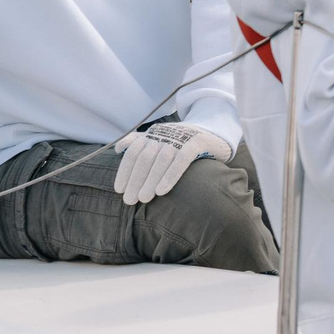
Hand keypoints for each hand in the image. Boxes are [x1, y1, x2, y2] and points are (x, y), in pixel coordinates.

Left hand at [111, 121, 233, 204]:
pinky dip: (169, 176)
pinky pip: (181, 160)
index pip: (133, 152)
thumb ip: (139, 141)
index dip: (125, 171)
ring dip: (150, 180)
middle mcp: (164, 133)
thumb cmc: (182, 142)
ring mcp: (180, 137)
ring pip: (161, 160)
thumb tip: (118, 148)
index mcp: (153, 133)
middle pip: (144, 157)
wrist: (215, 133)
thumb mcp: (160, 139)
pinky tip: (161, 191)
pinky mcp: (196, 142)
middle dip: (135, 180)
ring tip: (143, 199)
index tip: (119, 189)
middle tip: (129, 200)